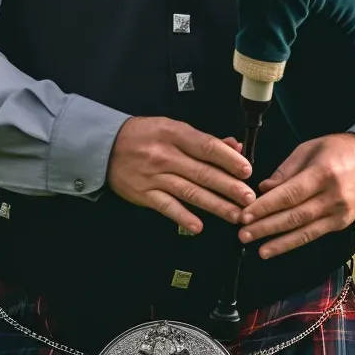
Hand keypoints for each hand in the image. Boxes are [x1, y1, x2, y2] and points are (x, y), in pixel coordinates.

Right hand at [107, 117, 255, 233]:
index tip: (247, 170)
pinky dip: (183, 217)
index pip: (207, 147)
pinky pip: (167, 207)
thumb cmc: (145, 135)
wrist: (106, 146)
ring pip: (189, 192)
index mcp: (174, 134)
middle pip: (202, 172)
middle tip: (249, 198)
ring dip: (215, 205)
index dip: (229, 159)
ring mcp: (154, 176)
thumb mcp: (173, 128)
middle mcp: (165, 155)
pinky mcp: (144, 194)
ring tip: (235, 214)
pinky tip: (199, 227)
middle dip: (228, 187)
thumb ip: (203, 139)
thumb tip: (234, 146)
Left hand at [238, 133, 354, 258]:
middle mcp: (333, 196)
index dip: (266, 207)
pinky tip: (276, 248)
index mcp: (323, 173)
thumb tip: (264, 189)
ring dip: (278, 241)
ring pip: (304, 231)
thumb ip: (285, 170)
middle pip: (294, 215)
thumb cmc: (337, 150)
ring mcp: (340, 213)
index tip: (245, 214)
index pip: (290, 194)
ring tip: (257, 248)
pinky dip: (293, 243)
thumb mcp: (309, 148)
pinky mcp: (342, 224)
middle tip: (243, 233)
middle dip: (266, 226)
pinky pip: (313, 235)